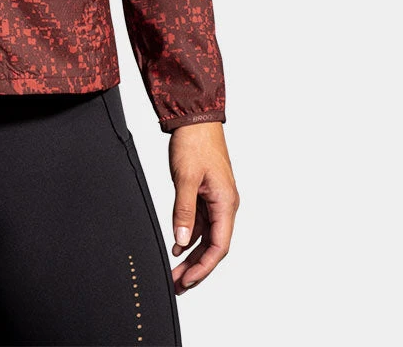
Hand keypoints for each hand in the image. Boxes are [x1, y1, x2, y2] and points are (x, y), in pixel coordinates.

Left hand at [167, 121, 238, 294]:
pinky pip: (200, 222)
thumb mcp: (185, 178)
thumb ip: (184, 210)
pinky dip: (189, 236)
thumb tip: (181, 241)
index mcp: (226, 203)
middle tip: (179, 285)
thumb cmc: (194, 143)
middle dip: (197, 268)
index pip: (219, 246)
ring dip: (192, 254)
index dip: (203, 267)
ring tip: (176, 272)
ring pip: (206, 236)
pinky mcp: (206, 194)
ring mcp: (216, 199)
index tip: (187, 281)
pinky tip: (177, 247)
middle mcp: (225, 204)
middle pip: (213, 245)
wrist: (195, 118)